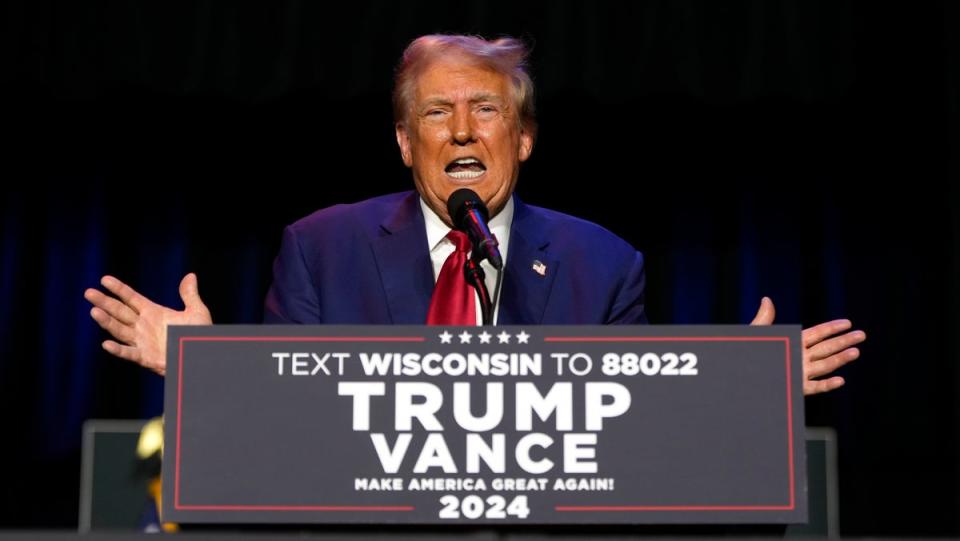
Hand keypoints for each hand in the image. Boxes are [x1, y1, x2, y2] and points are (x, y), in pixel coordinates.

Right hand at [84, 273, 211, 374]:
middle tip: (88, 293)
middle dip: (105, 302)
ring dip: (107, 322)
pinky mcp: (146, 357)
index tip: (104, 279)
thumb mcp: (196, 312)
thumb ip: (189, 295)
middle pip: (120, 312)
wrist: (202, 355)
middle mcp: (143, 326)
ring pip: (120, 330)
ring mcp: (142, 341)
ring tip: (94, 311)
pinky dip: (118, 350)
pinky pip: (129, 353)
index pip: (131, 298)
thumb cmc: (198, 335)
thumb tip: (190, 275)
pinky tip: (106, 344)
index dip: (118, 289)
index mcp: (153, 312)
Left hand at [750, 297, 864, 395]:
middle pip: (826, 348)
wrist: (742, 375)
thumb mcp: (756, 334)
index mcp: (793, 343)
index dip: (831, 328)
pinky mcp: (795, 387)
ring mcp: (799, 373)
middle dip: (843, 342)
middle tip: (862, 335)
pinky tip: (840, 379)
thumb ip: (764, 319)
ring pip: (824, 366)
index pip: (816, 334)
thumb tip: (766, 299)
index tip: (848, 323)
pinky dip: (827, 384)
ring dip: (840, 359)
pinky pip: (814, 387)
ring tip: (856, 352)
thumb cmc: (747, 353)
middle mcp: (799, 358)